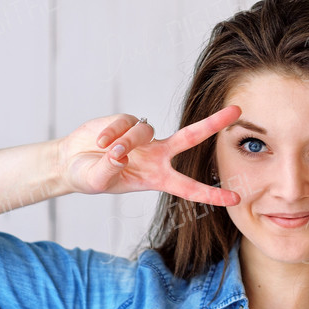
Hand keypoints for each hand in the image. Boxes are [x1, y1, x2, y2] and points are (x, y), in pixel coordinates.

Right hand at [58, 106, 240, 205]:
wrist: (70, 162)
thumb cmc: (90, 177)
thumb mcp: (98, 181)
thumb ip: (108, 171)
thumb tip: (119, 154)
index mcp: (158, 178)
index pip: (190, 187)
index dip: (212, 194)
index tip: (237, 198)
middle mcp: (157, 155)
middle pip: (191, 136)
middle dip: (213, 123)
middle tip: (237, 110)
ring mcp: (144, 137)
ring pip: (143, 132)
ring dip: (124, 142)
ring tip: (105, 151)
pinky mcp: (127, 121)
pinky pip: (124, 123)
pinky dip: (110, 133)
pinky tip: (98, 141)